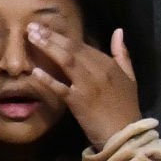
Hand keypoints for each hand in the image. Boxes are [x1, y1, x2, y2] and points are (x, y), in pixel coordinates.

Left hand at [26, 25, 141, 147]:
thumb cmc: (127, 106)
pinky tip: (35, 71)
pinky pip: (60, 87)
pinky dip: (48, 79)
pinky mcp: (78, 102)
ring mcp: (87, 85)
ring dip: (48, 48)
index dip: (63, 35)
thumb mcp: (130, 76)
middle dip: (51, 36)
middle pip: (72, 49)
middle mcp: (98, 71)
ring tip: (31, 38)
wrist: (125, 133)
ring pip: (66, 61)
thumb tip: (119, 31)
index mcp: (110, 64)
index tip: (46, 27)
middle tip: (32, 27)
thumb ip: (122, 54)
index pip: (83, 45)